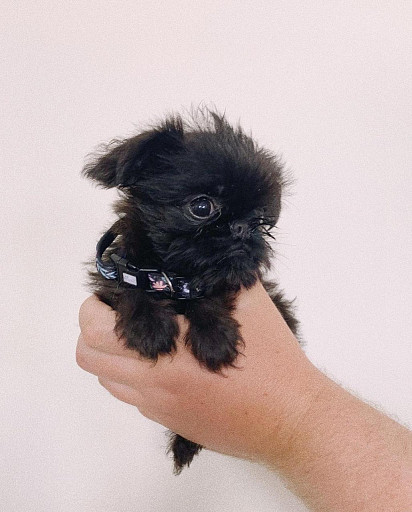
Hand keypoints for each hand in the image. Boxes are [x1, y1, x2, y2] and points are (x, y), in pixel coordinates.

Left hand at [76, 281, 319, 463]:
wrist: (292, 419)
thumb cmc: (272, 358)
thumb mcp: (249, 302)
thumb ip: (217, 276)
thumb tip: (198, 254)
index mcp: (166, 350)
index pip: (96, 331)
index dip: (95, 308)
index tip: (115, 295)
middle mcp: (152, 383)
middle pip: (89, 358)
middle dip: (95, 331)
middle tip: (123, 315)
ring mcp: (159, 407)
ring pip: (107, 381)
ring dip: (112, 356)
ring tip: (143, 337)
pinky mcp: (171, 423)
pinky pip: (133, 399)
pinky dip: (134, 378)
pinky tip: (166, 363)